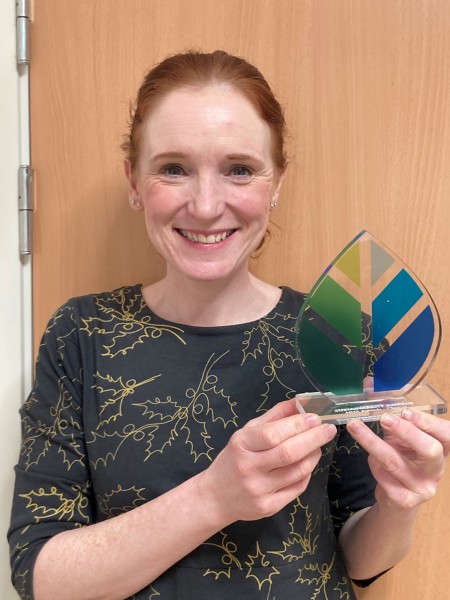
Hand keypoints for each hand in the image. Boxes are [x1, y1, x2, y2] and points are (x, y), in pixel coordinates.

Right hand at [199, 399, 336, 524]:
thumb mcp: (246, 432)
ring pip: (298, 471)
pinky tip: (308, 463)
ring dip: (314, 455)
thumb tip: (299, 402)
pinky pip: (297, 488)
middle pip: (289, 453)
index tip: (315, 418)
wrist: (216, 497)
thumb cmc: (233, 458)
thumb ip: (274, 417)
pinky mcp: (268, 507)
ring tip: (318, 445)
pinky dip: (307, 472)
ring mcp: (259, 490)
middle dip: (314, 438)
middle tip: (328, 429)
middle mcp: (248, 467)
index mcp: (241, 444)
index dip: (297, 425)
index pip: (273, 434)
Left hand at [347, 410, 449, 510]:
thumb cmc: (403, 461)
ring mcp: (422, 487)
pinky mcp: (405, 500)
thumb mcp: (402, 440)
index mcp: (442, 450)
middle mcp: (437, 470)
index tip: (406, 412)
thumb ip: (397, 423)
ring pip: (396, 462)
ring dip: (373, 442)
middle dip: (406, 431)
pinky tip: (370, 458)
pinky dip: (373, 463)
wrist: (396, 497)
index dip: (429, 422)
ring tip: (355, 427)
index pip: (446, 435)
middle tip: (384, 418)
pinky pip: (384, 476)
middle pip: (430, 449)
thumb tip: (379, 400)